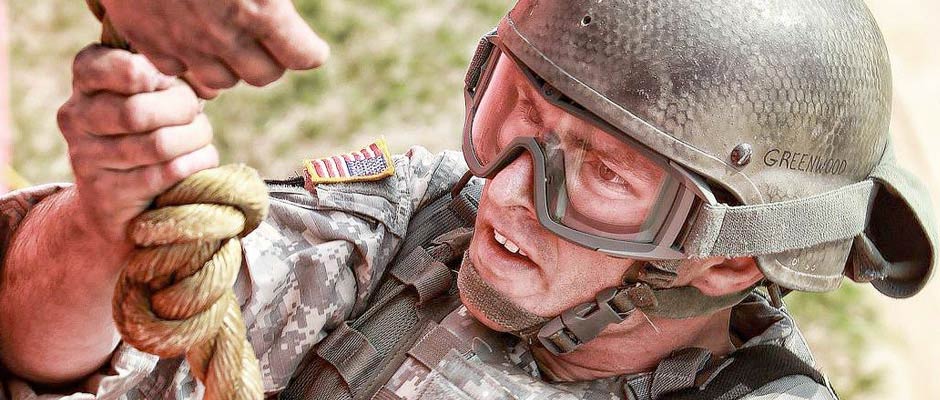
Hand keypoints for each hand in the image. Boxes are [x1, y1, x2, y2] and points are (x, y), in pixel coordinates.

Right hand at [57, 45, 219, 241]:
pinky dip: (197, 162)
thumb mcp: (154, 91)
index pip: (114, 67)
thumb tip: (207, 88)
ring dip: (195, 138)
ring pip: (158, 145)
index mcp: (86, 79)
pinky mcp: (108, 192)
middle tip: (195, 114)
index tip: (171, 82)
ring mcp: (86, 157)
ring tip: (200, 137)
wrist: (116, 196)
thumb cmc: (149, 127)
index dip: (155, 74)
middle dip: (183, 110)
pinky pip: (168, 173)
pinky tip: (200, 158)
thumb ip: (175, 77)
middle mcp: (76, 115)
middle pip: (138, 112)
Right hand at [98, 0, 329, 97]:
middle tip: (269, 42)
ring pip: (223, 80)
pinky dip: (188, 59)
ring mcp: (184, 42)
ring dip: (232, 65)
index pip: (303, 56)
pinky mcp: (149, 41)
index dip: (309, 51)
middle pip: (265, 75)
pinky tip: (191, 38)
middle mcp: (225, 35)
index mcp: (261, 9)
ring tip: (230, 41)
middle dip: (272, 60)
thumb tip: (284, 4)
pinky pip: (179, 70)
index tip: (309, 47)